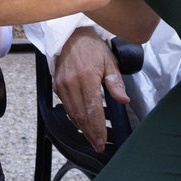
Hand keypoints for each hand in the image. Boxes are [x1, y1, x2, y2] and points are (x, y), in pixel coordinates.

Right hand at [52, 27, 129, 152]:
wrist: (71, 34)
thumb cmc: (92, 47)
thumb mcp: (109, 61)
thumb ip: (115, 83)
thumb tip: (123, 100)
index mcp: (87, 78)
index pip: (93, 110)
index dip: (97, 129)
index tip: (102, 142)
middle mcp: (71, 84)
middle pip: (80, 116)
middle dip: (90, 133)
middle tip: (98, 146)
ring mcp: (62, 85)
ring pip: (71, 113)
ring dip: (82, 127)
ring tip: (92, 137)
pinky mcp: (56, 85)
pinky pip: (65, 106)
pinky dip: (74, 116)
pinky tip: (82, 122)